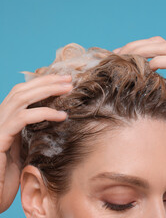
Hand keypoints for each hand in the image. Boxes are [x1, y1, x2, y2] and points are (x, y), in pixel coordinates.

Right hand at [0, 74, 72, 212]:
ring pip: (20, 98)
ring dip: (47, 90)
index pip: (22, 93)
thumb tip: (58, 120)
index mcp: (5, 120)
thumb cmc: (10, 176)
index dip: (41, 83)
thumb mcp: (26, 149)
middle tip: (69, 79)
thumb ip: (35, 132)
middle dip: (46, 81)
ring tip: (68, 90)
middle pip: (21, 90)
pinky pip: (22, 118)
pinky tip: (62, 116)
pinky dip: (43, 113)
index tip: (63, 80)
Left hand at [113, 36, 165, 138]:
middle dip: (135, 45)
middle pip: (159, 42)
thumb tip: (140, 102)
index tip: (119, 58)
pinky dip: (160, 60)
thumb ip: (164, 98)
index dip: (138, 49)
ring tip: (126, 55)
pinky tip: (147, 67)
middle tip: (116, 53)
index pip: (158, 49)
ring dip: (143, 49)